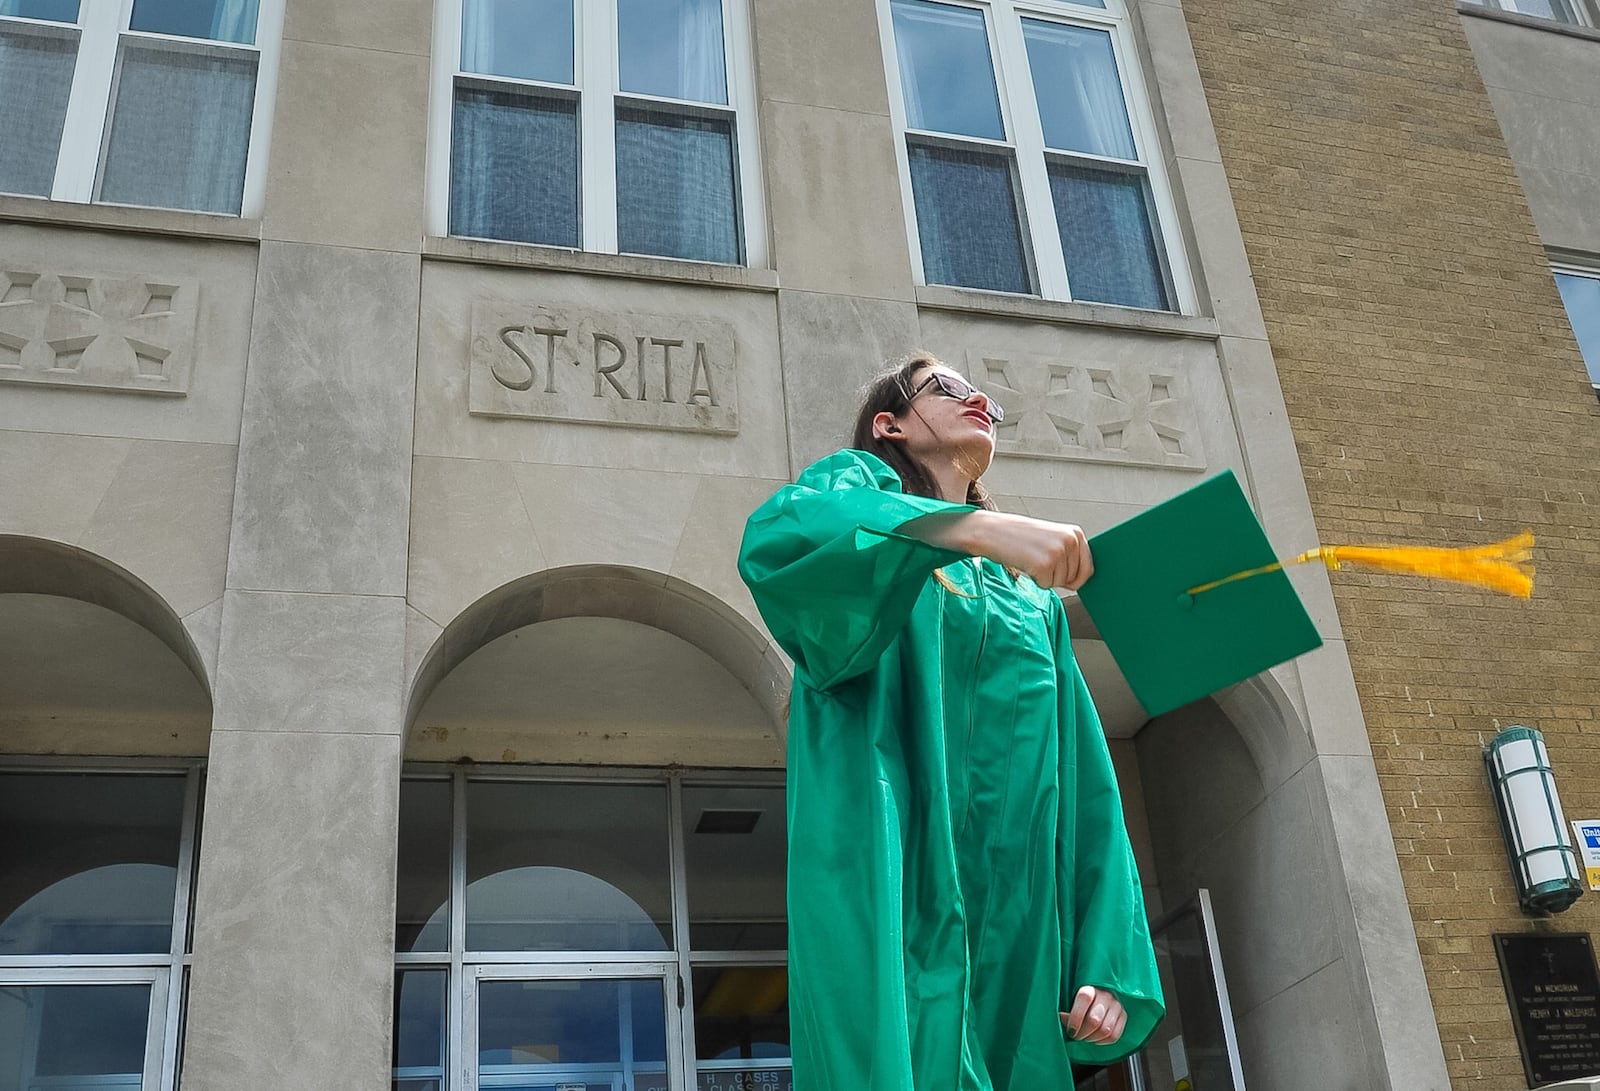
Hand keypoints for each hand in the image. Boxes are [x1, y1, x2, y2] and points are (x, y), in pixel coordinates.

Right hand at [941, 511, 1094, 590]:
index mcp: (1075, 533)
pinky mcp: (1044, 564)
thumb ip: (1070, 556)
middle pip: (1074, 579)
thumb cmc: (1021, 537)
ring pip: (1059, 583)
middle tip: (1038, 559)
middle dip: (1056, 576)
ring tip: (1031, 558)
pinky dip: (1035, 580)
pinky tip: (1026, 563)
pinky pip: (1046, 585)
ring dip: (1044, 577)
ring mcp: (1058, 552)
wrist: (993, 531)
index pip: (1088, 569)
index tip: (1060, 572)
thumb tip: (1078, 583)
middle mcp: (1070, 541)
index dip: (1074, 577)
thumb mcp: (1052, 540)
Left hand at [1061, 985, 1125, 1045]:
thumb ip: (1065, 1009)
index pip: (1084, 998)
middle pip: (1094, 1019)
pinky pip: (1114, 1035)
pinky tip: (1094, 1038)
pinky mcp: (1123, 1016)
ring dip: (1091, 1038)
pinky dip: (1102, 1041)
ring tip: (1083, 1037)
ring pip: (1106, 1030)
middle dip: (1082, 1033)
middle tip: (1075, 1036)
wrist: (1096, 996)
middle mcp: (1105, 995)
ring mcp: (1116, 1005)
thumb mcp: (1069, 999)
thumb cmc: (1078, 1000)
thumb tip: (1062, 1018)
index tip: (1069, 1029)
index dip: (1075, 1017)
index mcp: (1090, 987)